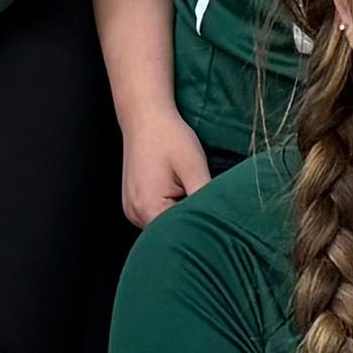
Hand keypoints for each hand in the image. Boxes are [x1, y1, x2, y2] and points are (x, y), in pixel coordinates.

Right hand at [117, 111, 212, 227]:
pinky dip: (169, 211)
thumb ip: (205, 198)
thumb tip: (221, 219)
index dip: (200, 230)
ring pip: (162, 226)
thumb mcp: (194, 168)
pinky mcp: (133, 204)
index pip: (179, 235)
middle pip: (169, 233)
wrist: (145, 117)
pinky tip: (179, 194)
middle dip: (189, 224)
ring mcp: (131, 210)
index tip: (216, 219)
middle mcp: (134, 214)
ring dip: (179, 217)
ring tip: (191, 196)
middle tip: (209, 209)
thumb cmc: (169, 138)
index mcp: (147, 207)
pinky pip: (154, 216)